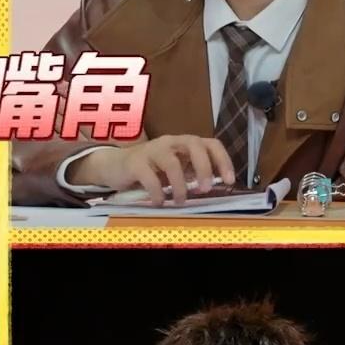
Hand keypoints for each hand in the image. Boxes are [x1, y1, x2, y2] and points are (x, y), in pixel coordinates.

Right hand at [68, 136, 237, 202]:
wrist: (114, 166)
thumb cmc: (150, 169)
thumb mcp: (175, 169)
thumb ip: (192, 174)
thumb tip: (215, 187)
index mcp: (184, 143)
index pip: (210, 144)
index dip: (223, 160)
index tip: (230, 180)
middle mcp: (170, 142)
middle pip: (194, 145)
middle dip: (204, 167)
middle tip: (206, 189)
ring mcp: (152, 150)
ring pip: (172, 162)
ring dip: (180, 185)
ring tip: (180, 201)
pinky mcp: (135, 163)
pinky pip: (150, 178)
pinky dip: (158, 193)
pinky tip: (159, 202)